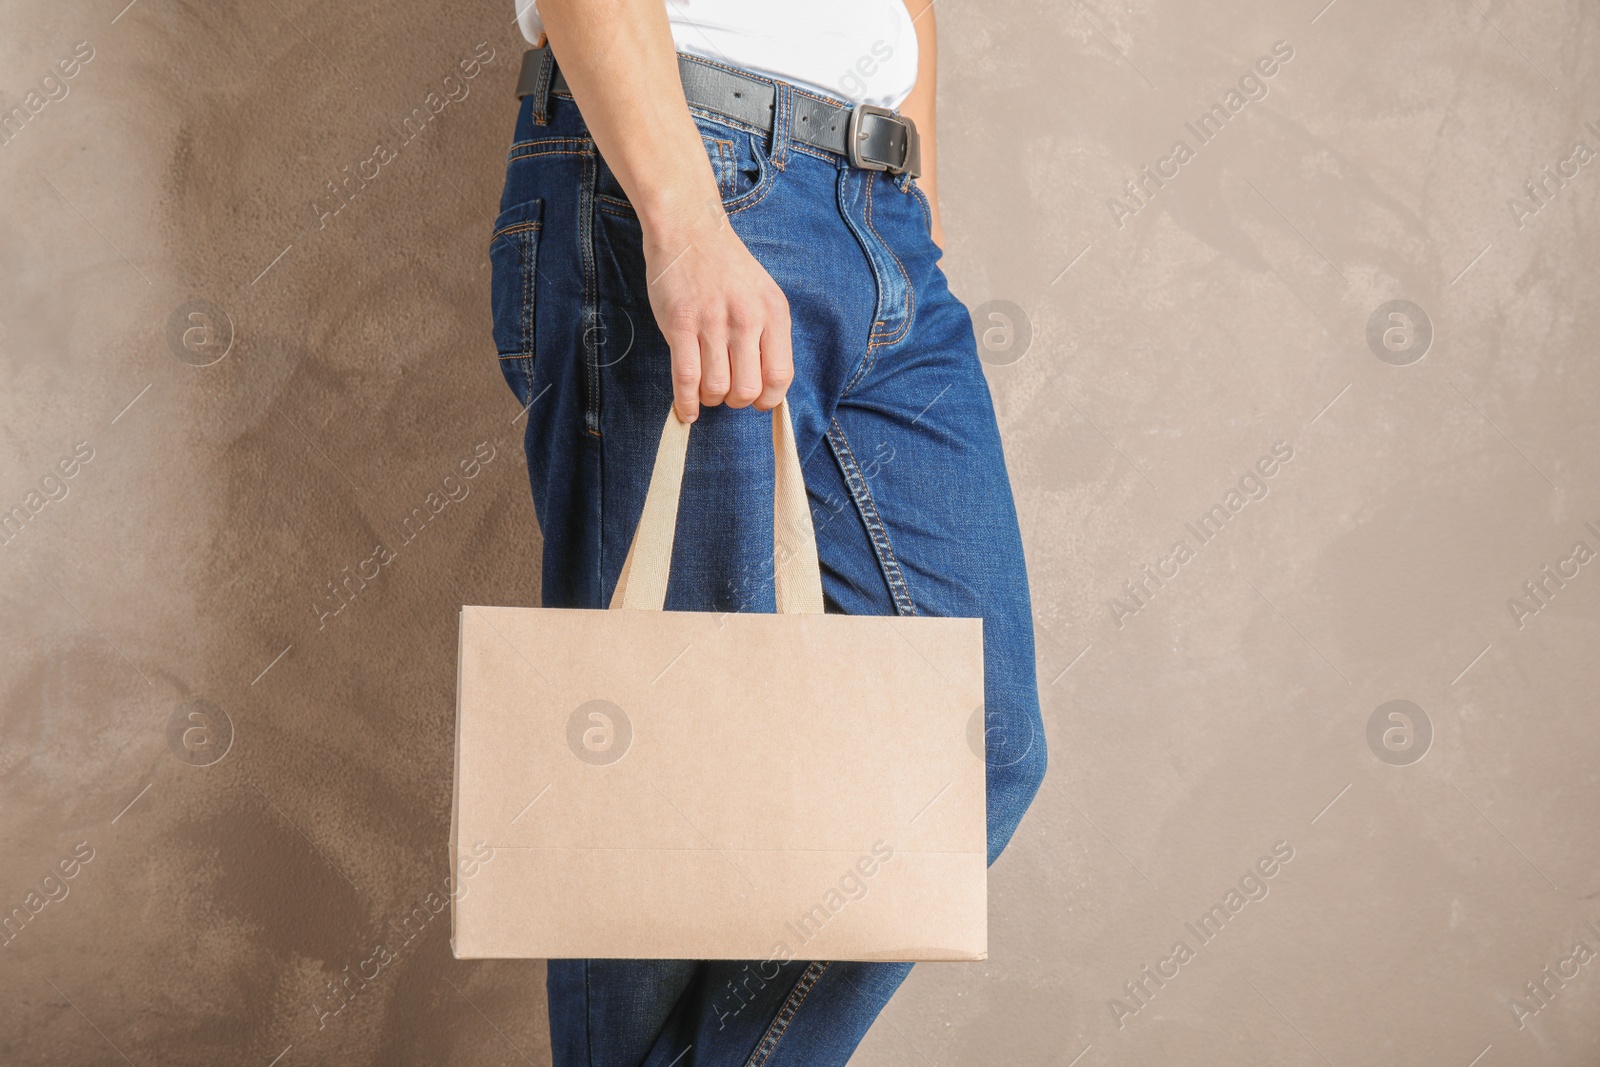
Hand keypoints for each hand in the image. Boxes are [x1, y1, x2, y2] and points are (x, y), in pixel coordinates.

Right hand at [642, 203, 793, 423]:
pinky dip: (686, 402)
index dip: (768, 399)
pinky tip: (686, 409)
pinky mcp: (680, 324)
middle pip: (748, 389)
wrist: (689, 229)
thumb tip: (766, 385)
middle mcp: (747, 319)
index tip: (757, 401)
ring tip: (705, 391)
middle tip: (727, 393)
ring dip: (711, 399)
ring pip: (717, 387)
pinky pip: (686, 378)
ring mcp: (712, 322)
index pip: (780, 376)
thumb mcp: (761, 294)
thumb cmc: (725, 267)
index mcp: (773, 313)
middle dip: (736, 401)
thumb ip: (768, 334)